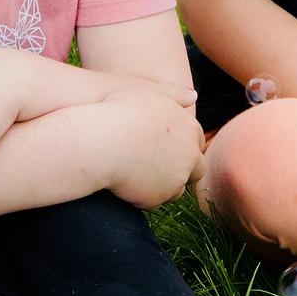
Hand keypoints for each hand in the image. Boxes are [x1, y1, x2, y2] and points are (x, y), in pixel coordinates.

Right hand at [101, 83, 205, 208]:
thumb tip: (193, 95)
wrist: (99, 142)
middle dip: (183, 171)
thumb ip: (173, 93)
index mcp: (189, 129)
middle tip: (162, 168)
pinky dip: (145, 197)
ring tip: (140, 176)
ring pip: (177, 190)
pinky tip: (128, 186)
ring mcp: (176, 179)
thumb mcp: (148, 92)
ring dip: (164, 186)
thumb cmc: (118, 112)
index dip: (184, 145)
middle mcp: (189, 156)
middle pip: (197, 170)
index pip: (197, 141)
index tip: (168, 146)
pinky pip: (155, 202)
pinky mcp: (158, 198)